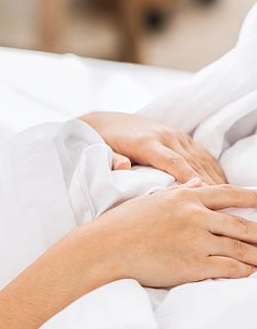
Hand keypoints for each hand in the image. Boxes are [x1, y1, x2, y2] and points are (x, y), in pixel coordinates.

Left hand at [78, 111, 227, 185]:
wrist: (106, 122)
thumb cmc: (104, 142)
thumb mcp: (102, 150)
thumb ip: (113, 159)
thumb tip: (122, 166)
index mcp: (146, 142)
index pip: (172, 161)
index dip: (189, 176)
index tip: (203, 192)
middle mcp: (164, 136)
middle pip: (192, 162)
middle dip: (208, 183)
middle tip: (220, 207)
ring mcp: (174, 134)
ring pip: (200, 158)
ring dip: (214, 177)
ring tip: (225, 200)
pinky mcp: (179, 136)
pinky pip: (202, 153)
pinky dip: (213, 168)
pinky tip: (221, 184)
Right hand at [79, 183, 256, 287]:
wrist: (105, 247)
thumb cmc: (122, 224)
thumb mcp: (151, 200)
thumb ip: (178, 192)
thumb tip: (197, 183)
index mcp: (184, 197)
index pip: (228, 194)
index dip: (253, 197)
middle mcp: (194, 216)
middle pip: (241, 223)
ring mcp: (195, 240)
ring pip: (242, 248)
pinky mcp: (194, 265)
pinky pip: (230, 268)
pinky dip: (244, 271)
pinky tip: (249, 272)